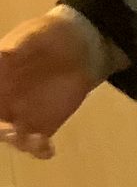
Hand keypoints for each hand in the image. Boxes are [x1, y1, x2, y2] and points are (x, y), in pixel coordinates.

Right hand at [0, 12, 96, 158]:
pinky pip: (35, 145)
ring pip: (12, 137)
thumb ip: (14, 51)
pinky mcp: (43, 126)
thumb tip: (2, 56)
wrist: (79, 48)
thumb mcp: (30, 38)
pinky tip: (48, 146)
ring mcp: (22, 114)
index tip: (1, 113)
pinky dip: (39, 150)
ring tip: (36, 139)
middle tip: (10, 130)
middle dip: (0, 129)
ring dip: (19, 142)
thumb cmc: (48, 37)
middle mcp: (4, 97)